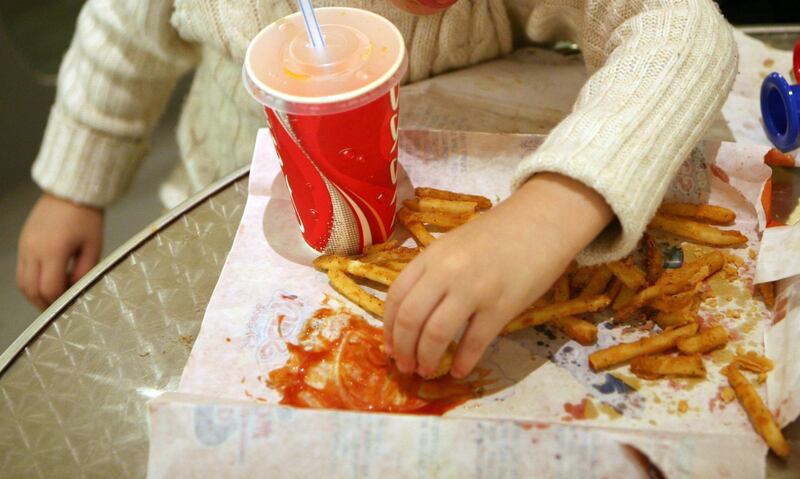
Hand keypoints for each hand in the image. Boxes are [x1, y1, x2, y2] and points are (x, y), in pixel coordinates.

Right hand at [17, 193, 103, 309]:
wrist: (69, 190)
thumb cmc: (87, 217)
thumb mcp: (94, 245)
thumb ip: (85, 271)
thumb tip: (75, 291)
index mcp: (54, 251)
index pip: (49, 288)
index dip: (59, 302)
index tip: (71, 305)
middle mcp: (33, 250)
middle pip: (31, 290)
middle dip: (45, 304)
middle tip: (60, 311)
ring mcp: (25, 246)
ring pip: (22, 282)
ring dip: (35, 295)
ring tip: (53, 300)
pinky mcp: (23, 242)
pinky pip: (21, 270)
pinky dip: (31, 282)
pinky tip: (47, 283)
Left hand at [383, 173, 612, 377]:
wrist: (542, 221)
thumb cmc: (497, 234)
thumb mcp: (454, 245)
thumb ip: (433, 272)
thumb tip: (413, 314)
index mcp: (431, 256)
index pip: (396, 296)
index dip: (389, 328)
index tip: (389, 347)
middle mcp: (447, 271)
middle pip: (411, 319)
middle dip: (403, 350)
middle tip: (405, 366)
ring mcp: (474, 289)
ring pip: (436, 334)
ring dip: (426, 359)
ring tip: (426, 371)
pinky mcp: (502, 306)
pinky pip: (474, 342)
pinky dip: (463, 362)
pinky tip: (459, 371)